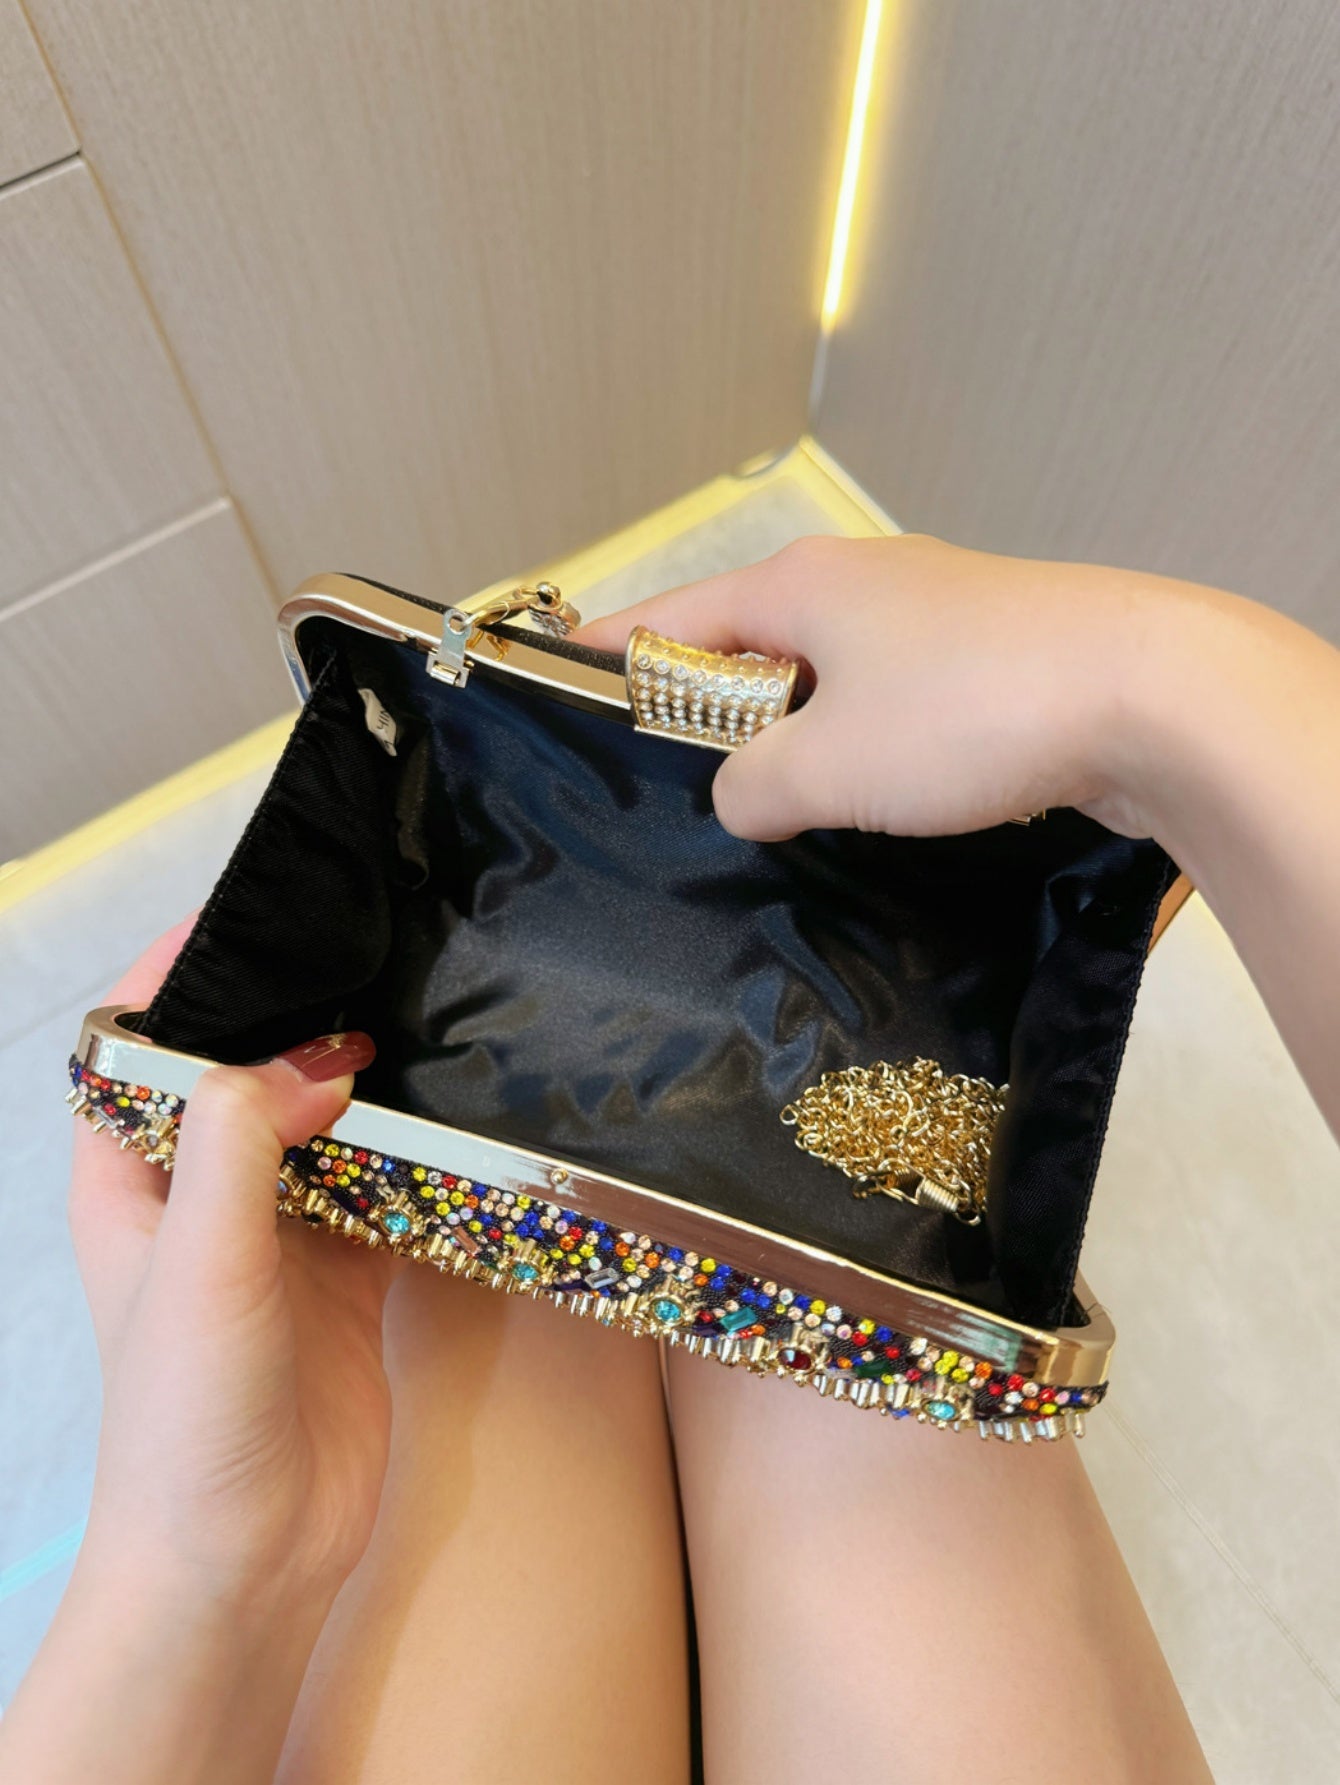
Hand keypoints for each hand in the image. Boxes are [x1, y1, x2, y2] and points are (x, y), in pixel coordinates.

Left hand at [1, 920, 399, 1783]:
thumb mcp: (202, 1261)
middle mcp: (201, 1198)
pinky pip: (384, 1190)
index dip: (181, 977)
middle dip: (295, 1017)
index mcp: (130, 1182)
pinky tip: (458, 1113)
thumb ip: (244, 1141)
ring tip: (426, 1010)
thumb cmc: (188, 1419)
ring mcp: (280, 1238)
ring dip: (365, 1083)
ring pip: (323, 1129)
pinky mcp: (347, 1279)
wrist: (246, 1565)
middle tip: (373, 947)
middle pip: (244, 1076)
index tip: (258, 912)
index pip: (137, 1050)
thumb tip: (319, 1054)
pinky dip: (416, 1153)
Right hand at [577, 531, 1235, 841]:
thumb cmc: (968, 715)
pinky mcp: (993, 660)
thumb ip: (751, 788)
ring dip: (803, 745)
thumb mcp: (826, 768)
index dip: (610, 657)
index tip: (556, 684)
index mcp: (800, 586)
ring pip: (831, 684)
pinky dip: (872, 753)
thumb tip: (742, 799)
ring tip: (782, 816)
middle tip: (677, 793)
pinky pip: (897, 708)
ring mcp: (935, 616)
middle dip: (712, 718)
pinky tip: (879, 807)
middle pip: (751, 650)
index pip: (671, 616)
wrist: (1154, 696)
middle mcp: (862, 583)